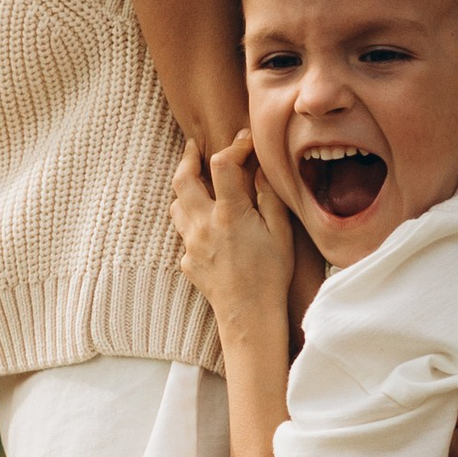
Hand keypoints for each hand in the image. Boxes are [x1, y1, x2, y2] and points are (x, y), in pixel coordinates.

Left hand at [171, 128, 294, 334]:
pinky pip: (184, 233)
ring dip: (186, 191)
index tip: (244, 141)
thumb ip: (269, 197)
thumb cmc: (270, 274)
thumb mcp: (281, 232)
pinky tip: (210, 226)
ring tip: (200, 185)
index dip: (234, 147)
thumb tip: (260, 169)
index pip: (222, 164)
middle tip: (195, 147)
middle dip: (188, 158)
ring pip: (176, 205)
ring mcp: (191, 243)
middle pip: (182, 179)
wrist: (248, 315)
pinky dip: (194, 221)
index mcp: (230, 214)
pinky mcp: (187, 260)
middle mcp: (204, 224)